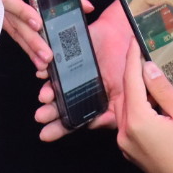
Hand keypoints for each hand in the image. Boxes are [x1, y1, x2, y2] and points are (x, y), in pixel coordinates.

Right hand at [0, 0, 88, 72]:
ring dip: (30, 49)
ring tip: (44, 63)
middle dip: (33, 42)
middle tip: (47, 56)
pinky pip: (15, 34)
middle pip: (16, 24)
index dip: (24, 13)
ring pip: (16, 33)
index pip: (12, 1)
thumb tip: (87, 6)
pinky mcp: (4, 20)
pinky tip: (36, 58)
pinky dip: (26, 46)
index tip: (37, 24)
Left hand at [36, 6, 129, 141]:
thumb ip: (110, 116)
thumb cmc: (129, 68)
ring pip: (54, 84)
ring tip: (45, 96)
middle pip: (58, 103)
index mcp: (90, 102)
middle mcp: (77, 88)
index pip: (71, 118)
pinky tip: (43, 73)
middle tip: (41, 115)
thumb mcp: (125, 97)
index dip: (59, 127)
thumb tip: (91, 127)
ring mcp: (71, 71)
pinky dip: (45, 68)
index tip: (45, 135)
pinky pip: (53, 61)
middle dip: (49, 111)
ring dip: (47, 91)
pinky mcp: (67, 53)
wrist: (131, 38)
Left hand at [115, 39, 172, 172]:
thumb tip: (149, 68)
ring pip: (127, 108)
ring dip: (137, 90)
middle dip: (134, 71)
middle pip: (126, 92)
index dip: (133, 55)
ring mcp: (127, 145)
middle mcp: (126, 133)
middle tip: (145, 51)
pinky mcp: (134, 153)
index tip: (135, 37)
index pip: (131, 78)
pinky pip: (132, 122)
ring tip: (152, 73)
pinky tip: (155, 100)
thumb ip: (164, 89)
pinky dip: (140, 107)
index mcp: (138, 120)